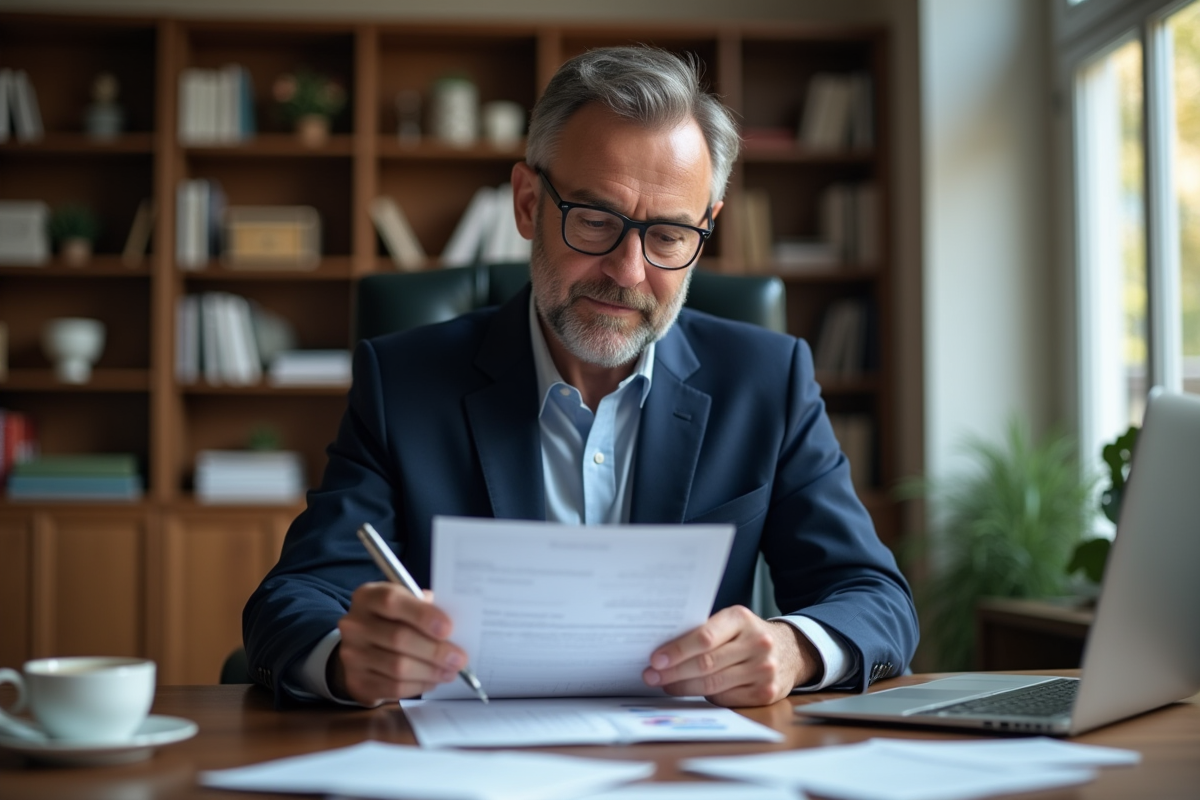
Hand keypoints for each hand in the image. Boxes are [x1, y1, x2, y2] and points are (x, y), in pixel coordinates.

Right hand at [329, 582, 467, 705]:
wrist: (361, 647)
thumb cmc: (393, 620)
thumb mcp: (405, 604)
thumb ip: (425, 608)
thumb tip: (456, 627)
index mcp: (368, 597)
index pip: (392, 601)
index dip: (422, 615)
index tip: (448, 629)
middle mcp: (354, 624)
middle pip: (398, 638)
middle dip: (435, 651)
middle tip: (459, 658)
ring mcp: (352, 655)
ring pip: (398, 667)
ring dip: (431, 671)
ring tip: (451, 671)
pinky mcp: (357, 682)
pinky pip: (393, 688)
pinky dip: (419, 686)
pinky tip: (433, 681)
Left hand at [642, 605, 819, 706]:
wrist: (790, 650)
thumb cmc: (747, 634)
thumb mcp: (731, 622)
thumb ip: (704, 631)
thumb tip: (663, 650)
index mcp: (742, 618)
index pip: (704, 637)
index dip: (677, 650)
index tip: (655, 659)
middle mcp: (757, 643)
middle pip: (705, 664)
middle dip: (673, 672)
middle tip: (651, 676)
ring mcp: (764, 670)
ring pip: (713, 684)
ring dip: (683, 687)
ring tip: (664, 685)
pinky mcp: (766, 693)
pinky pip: (725, 698)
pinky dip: (704, 696)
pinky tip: (690, 692)